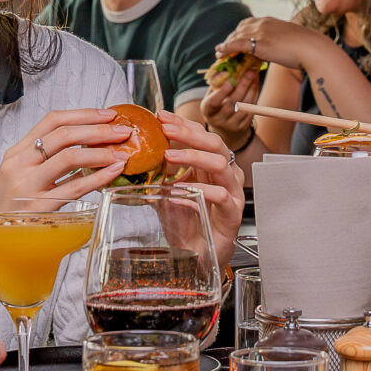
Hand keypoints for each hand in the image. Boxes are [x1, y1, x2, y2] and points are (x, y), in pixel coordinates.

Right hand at [0, 108, 137, 210]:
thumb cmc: (11, 208)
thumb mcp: (20, 175)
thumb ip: (45, 159)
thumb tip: (88, 143)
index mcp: (16, 153)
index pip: (52, 121)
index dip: (83, 114)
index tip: (107, 115)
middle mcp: (19, 165)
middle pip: (63, 135)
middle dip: (98, 130)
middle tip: (122, 132)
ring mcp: (28, 186)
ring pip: (69, 157)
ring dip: (100, 153)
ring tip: (120, 154)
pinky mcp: (40, 208)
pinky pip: (74, 188)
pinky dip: (98, 178)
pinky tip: (113, 173)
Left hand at [157, 110, 246, 253]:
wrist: (200, 254)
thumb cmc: (188, 222)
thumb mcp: (168, 191)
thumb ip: (160, 173)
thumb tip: (136, 153)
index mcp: (211, 165)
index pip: (201, 135)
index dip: (182, 123)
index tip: (161, 116)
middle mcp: (225, 175)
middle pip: (214, 143)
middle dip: (189, 133)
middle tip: (166, 129)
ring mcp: (232, 192)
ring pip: (220, 164)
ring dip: (193, 156)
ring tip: (169, 156)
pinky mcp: (233, 213)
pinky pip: (220, 196)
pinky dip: (199, 190)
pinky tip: (179, 191)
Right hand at [198, 56, 263, 148]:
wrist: (224, 129)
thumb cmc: (217, 105)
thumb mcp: (212, 95)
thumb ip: (216, 83)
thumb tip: (224, 66)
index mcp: (207, 110)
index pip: (214, 102)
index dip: (222, 90)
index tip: (230, 76)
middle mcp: (218, 120)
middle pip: (232, 102)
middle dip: (242, 85)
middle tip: (249, 71)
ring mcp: (231, 125)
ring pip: (244, 105)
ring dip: (251, 89)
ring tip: (254, 75)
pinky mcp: (243, 127)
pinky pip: (251, 109)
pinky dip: (254, 95)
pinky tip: (255, 84)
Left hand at [218, 15, 328, 73]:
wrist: (311, 48)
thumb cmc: (305, 47)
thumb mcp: (289, 40)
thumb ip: (279, 41)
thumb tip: (277, 48)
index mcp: (270, 21)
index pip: (249, 23)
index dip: (240, 32)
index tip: (235, 39)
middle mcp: (263, 23)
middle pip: (240, 28)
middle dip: (231, 37)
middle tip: (224, 48)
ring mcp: (260, 32)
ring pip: (236, 36)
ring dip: (226, 44)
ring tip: (219, 53)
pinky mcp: (258, 43)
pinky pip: (237, 44)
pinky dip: (226, 47)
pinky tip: (220, 53)